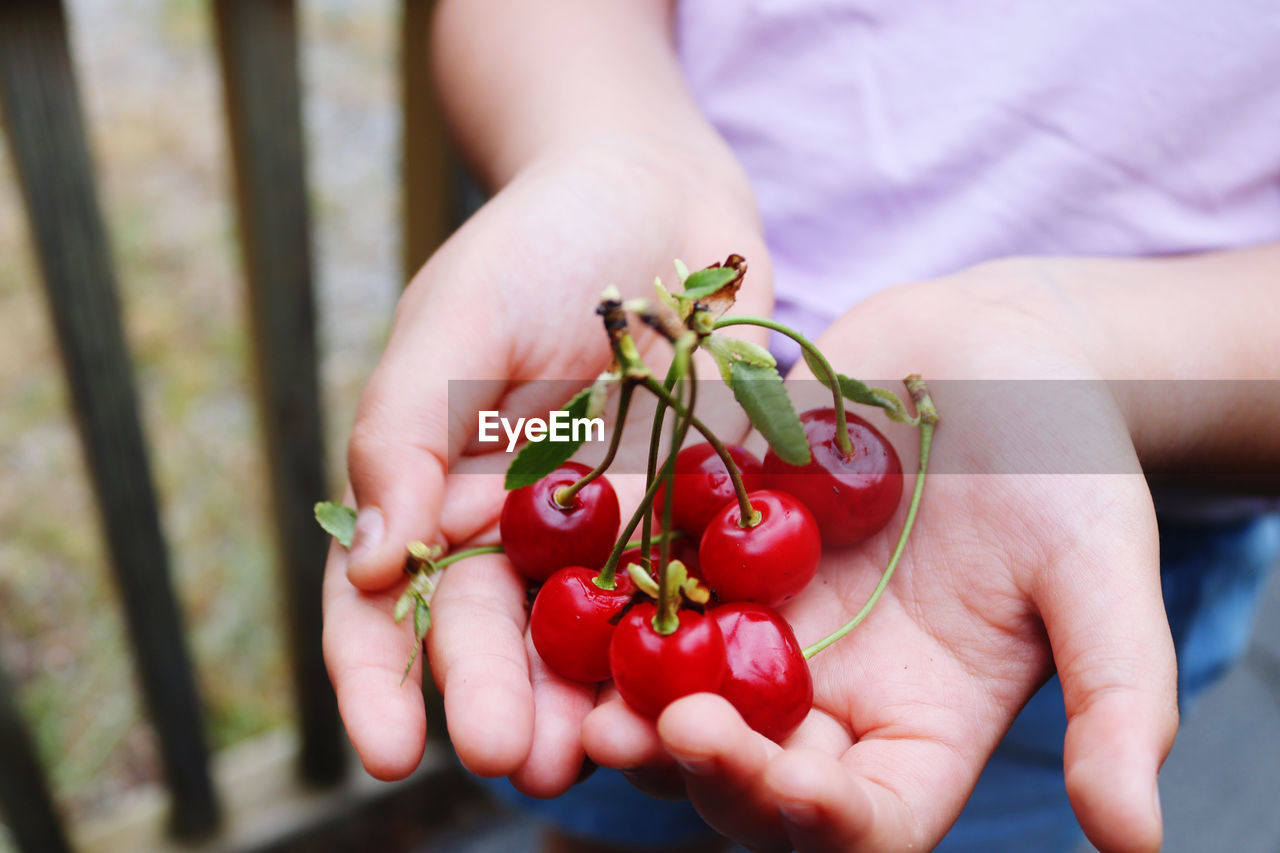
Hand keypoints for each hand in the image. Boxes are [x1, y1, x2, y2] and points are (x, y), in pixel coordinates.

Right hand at [321, 140, 770, 791]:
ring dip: (585, 703)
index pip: (385, 604)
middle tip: (516, 757)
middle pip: (493, 634)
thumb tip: (364, 562)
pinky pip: (689, 588)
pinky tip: (691, 690)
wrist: (658, 196)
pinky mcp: (693, 518)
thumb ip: (404, 432)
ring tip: (591, 760)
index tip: (387, 746)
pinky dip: (682, 640)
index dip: (379, 678)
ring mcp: (608, 532)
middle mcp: (515, 531)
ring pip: (587, 636)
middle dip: (495, 699)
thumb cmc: (535, 242)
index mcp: (436, 491)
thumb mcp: (455, 317)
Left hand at [582, 260, 1178, 852]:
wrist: (996, 353)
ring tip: (582, 681)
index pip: (856, 819)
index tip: (778, 776)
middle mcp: (822, 691)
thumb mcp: (1100, 574)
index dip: (811, 819)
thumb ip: (1116, 699)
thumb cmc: (1069, 465)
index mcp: (912, 729)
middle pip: (742, 768)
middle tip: (635, 735)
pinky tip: (564, 568)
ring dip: (622, 692)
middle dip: (689, 764)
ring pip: (674, 682)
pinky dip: (607, 580)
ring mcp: (756, 619)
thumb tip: (1133, 842)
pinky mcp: (708, 544)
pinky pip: (649, 574)